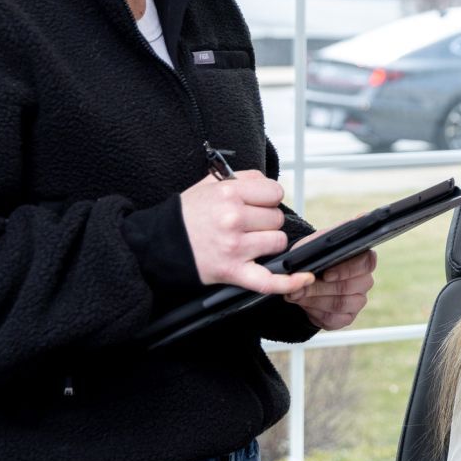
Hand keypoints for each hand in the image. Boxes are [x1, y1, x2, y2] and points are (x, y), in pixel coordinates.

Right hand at [178, 170, 312, 295]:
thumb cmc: (185, 216)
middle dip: (265, 221)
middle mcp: (233, 219)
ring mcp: (235, 247)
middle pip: (277, 218)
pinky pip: (269, 280)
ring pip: (278, 242)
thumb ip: (243, 179)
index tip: (258, 204)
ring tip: (248, 242)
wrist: (157, 244)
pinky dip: (288, 281)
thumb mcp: (209, 185)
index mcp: (229, 194)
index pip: (275, 192)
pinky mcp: (233, 271)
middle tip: (246, 225)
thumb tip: (269, 185)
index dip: (268, 198)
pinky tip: (302, 277)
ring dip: (268, 242)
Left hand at [284, 242, 375, 330]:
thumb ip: (306, 255)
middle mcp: (364, 280)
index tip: (326, 275)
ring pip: (340, 304)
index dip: (347, 270)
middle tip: (301, 287)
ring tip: (299, 295)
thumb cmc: (312, 261)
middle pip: (348, 287)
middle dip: (320, 288)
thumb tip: (300, 273)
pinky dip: (316, 313)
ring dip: (315, 301)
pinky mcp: (348, 317)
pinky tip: (306, 305)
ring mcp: (358, 301)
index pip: (367, 263)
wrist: (306, 281)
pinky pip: (334, 319)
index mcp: (361, 259)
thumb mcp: (308, 250)